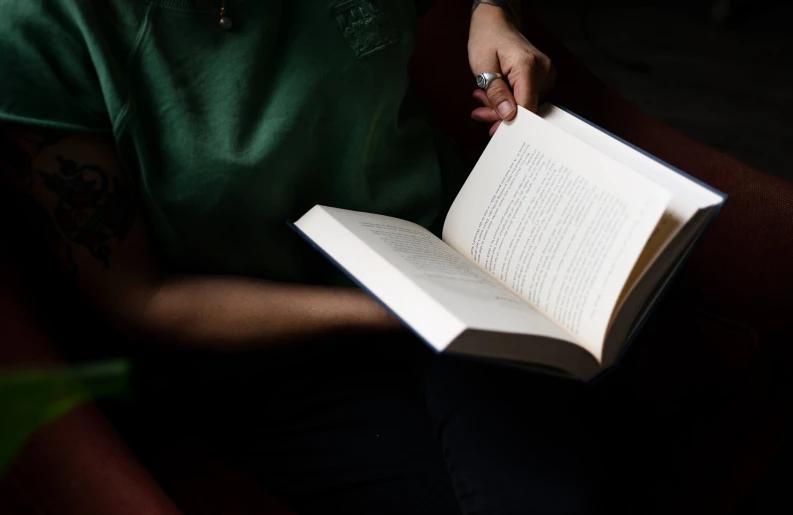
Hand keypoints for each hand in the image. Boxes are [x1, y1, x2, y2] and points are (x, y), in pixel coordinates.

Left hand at [468, 4, 555, 135]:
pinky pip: (526, 97)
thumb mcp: (483, 66)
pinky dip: (508, 100)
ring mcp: (545, 75)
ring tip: (483, 96)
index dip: (510, 123)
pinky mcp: (542, 78)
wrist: (496, 22)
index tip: (493, 131)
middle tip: (480, 110)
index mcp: (528, 67)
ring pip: (524, 105)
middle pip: (525, 108)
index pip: (526, 107)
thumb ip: (496, 93)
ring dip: (501, 107)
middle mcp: (543, 71)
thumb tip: (508, 115)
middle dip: (499, 113)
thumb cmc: (487, 39)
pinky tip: (495, 94)